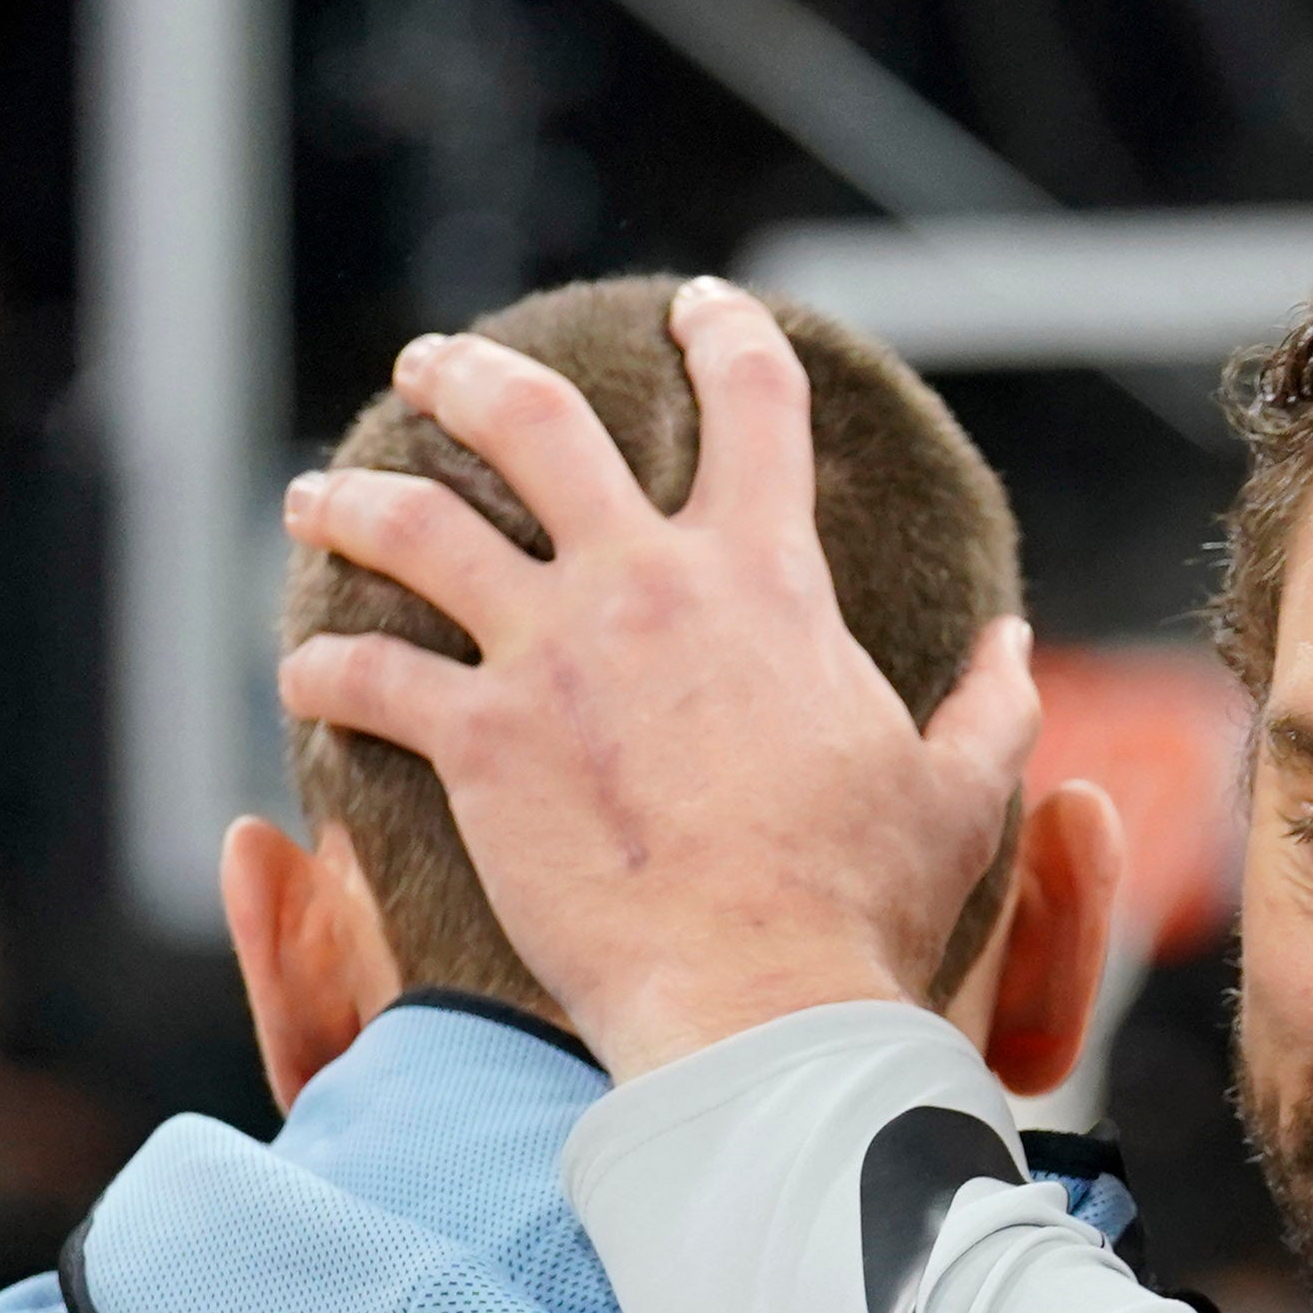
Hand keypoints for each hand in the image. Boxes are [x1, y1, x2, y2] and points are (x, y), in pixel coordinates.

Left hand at [275, 283, 1040, 1081]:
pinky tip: (300, 671)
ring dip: (355, 499)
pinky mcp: (478, 742)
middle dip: (470, 379)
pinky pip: (371, 677)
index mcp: (766, 579)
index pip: (754, 402)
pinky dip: (324, 668)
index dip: (726, 336)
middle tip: (434, 370)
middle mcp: (646, 586)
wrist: (762, 1001)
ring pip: (417, 526)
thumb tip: (1012, 645)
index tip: (699, 311)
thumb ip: (990, 708)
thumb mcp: (959, 795)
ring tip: (318, 495)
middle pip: (534, 423)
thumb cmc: (865, 908)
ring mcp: (551, 656)